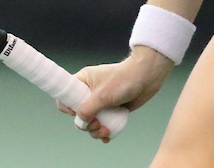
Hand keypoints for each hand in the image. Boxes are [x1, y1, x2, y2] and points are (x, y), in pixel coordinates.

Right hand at [59, 46, 175, 141]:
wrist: (147, 77)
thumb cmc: (124, 79)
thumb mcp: (102, 95)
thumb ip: (87, 109)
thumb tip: (80, 122)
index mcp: (83, 81)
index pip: (65, 95)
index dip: (67, 107)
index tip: (76, 114)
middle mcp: (90, 92)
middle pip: (78, 114)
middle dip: (86, 124)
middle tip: (96, 124)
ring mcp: (101, 101)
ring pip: (90, 121)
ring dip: (96, 131)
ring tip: (106, 131)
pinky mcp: (111, 109)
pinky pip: (103, 123)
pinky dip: (104, 132)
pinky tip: (109, 136)